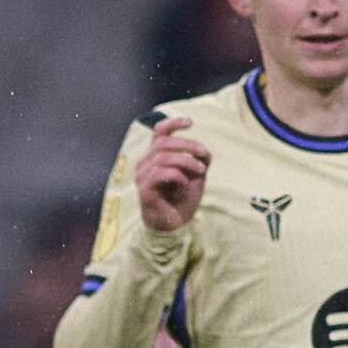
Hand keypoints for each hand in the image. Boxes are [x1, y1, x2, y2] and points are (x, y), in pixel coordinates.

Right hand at [134, 116, 208, 233]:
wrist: (174, 224)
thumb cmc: (182, 199)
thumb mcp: (196, 177)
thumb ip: (199, 162)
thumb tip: (205, 153)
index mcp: (156, 156)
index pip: (159, 132)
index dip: (172, 123)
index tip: (190, 122)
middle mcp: (145, 163)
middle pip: (163, 142)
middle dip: (187, 145)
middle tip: (204, 155)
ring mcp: (142, 176)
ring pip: (163, 157)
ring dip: (186, 162)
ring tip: (201, 172)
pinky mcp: (145, 190)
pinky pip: (161, 174)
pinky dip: (178, 175)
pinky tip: (186, 183)